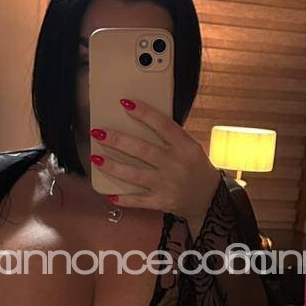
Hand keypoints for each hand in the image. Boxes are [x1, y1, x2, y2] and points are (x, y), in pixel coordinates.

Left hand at [89, 97, 221, 233]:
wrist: (209, 199)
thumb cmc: (196, 168)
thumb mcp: (191, 147)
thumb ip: (171, 137)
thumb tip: (143, 120)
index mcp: (184, 146)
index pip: (163, 126)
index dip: (144, 114)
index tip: (125, 103)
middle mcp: (175, 164)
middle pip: (142, 150)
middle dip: (118, 141)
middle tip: (98, 132)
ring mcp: (167, 184)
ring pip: (135, 175)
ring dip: (113, 167)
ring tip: (95, 158)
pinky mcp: (161, 201)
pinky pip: (139, 201)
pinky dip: (124, 199)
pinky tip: (108, 195)